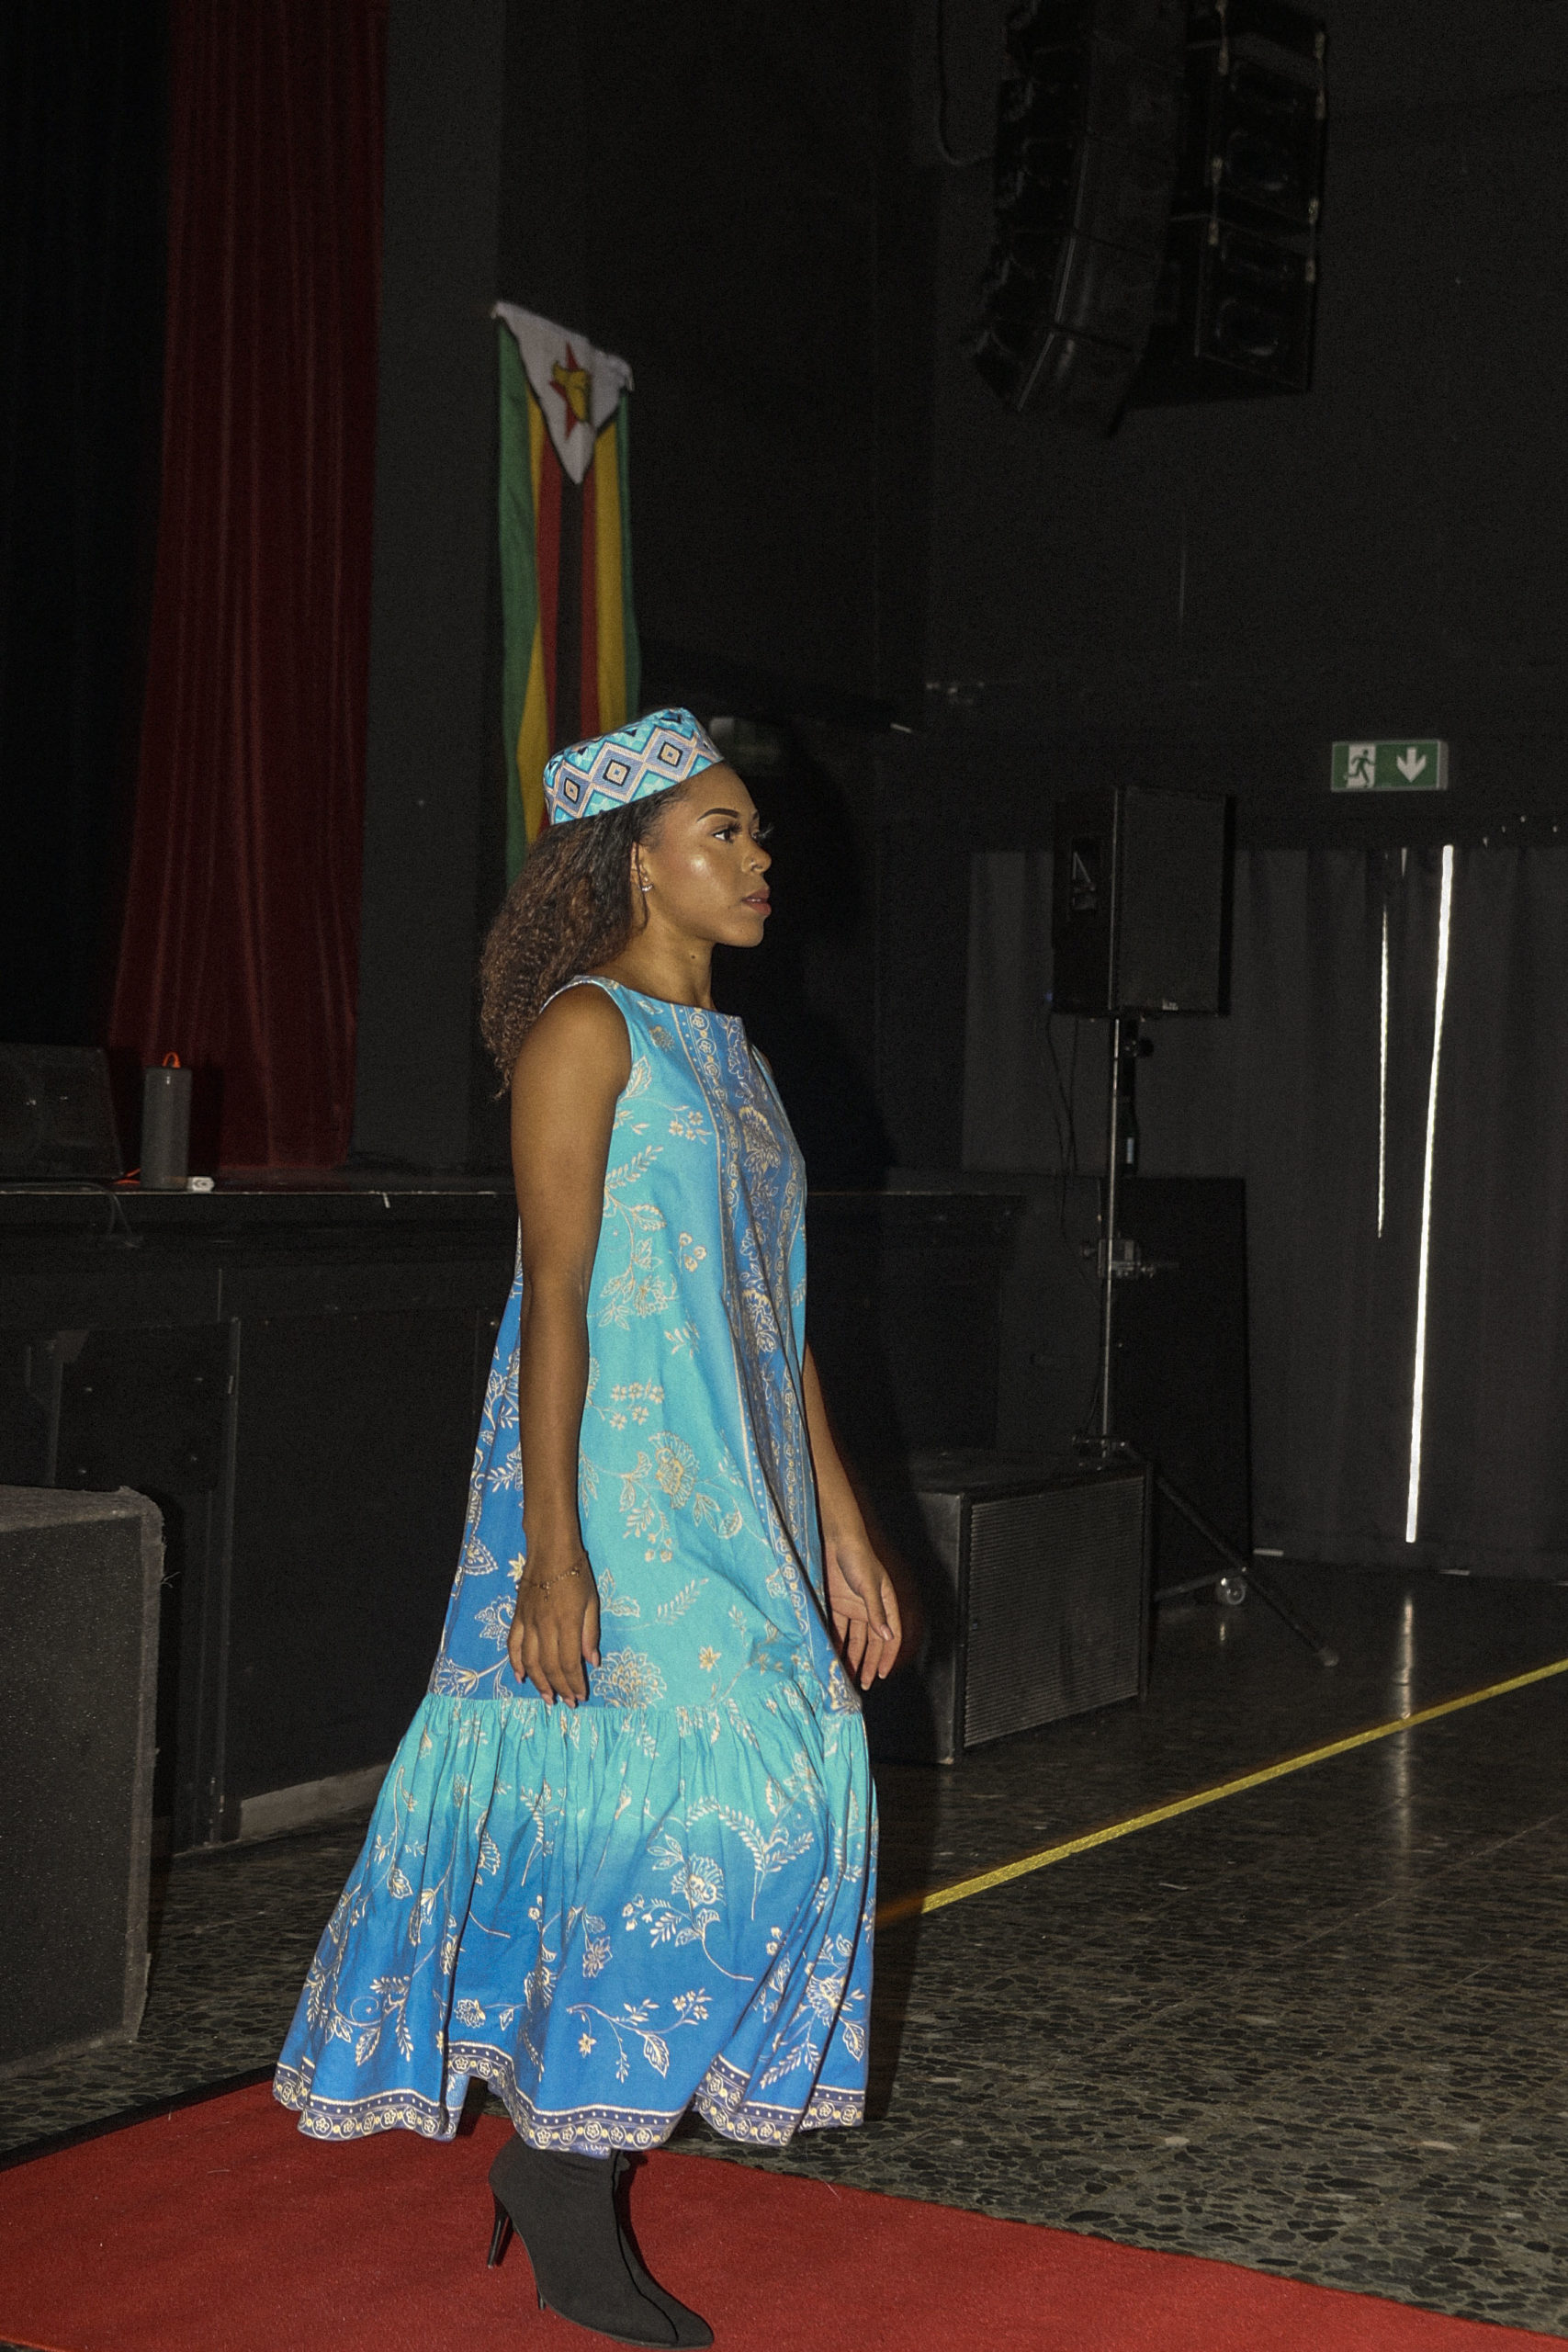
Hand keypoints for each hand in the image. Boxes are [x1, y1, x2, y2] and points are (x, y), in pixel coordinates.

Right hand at [508, 1549, 600, 1704]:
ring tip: (548, 1698)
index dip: (574, 1682)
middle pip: (549, 1666)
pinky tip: (520, 1678)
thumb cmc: (577, 1574)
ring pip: (530, 1661)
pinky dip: (515, 1664)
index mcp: (566, 1623)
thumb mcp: (592, 1602)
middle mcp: (544, 1626)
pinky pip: (513, 1645)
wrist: (550, 1550)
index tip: (581, 1696)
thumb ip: (590, 1634)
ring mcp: (528, 1622)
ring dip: (538, 1683)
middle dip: (560, 1688)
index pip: (569, 1662)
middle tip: (568, 1702)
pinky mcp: (517, 1617)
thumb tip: (593, 1662)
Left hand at [824, 1527, 901, 1689]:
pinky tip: (833, 1656)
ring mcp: (854, 1608)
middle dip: (869, 1663)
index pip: (890, 1636)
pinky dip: (837, 1642)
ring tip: (848, 1676)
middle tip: (864, 1683)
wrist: (837, 1540)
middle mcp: (871, 1609)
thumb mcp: (869, 1586)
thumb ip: (876, 1612)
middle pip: (872, 1642)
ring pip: (855, 1639)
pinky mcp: (838, 1604)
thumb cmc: (859, 1558)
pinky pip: (839, 1629)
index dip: (887, 1656)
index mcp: (886, 1604)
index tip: (880, 1674)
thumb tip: (887, 1637)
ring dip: (853, 1656)